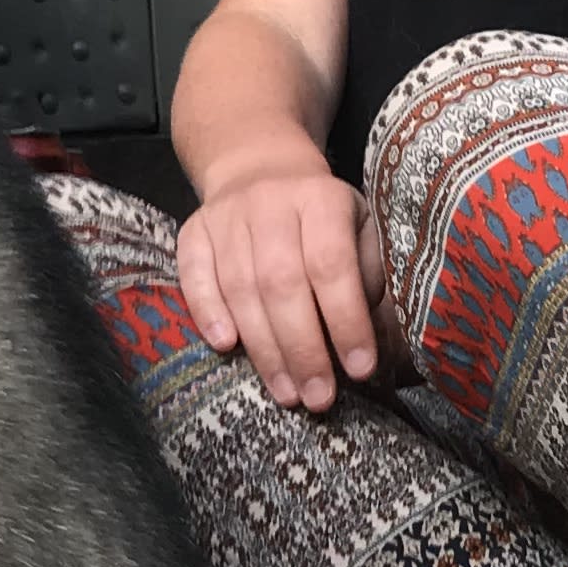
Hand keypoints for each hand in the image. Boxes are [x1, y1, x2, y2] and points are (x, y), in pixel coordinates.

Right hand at [175, 170, 396, 411]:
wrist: (260, 168)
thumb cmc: (323, 217)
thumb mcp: (360, 230)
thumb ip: (369, 278)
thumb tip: (375, 342)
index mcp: (321, 199)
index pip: (331, 264)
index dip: (346, 320)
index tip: (360, 369)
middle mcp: (270, 203)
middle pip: (281, 282)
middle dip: (302, 348)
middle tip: (318, 397)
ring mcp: (225, 216)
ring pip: (239, 287)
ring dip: (263, 348)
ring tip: (286, 393)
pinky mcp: (192, 231)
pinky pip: (194, 275)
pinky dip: (207, 311)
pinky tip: (225, 347)